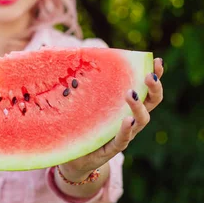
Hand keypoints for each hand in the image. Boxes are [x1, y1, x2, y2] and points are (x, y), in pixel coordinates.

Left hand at [59, 57, 164, 180]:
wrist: (70, 156)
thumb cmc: (78, 122)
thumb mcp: (76, 96)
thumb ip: (68, 74)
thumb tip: (46, 46)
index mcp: (124, 104)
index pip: (146, 87)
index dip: (155, 74)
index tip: (157, 61)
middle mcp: (129, 118)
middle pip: (152, 102)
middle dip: (154, 88)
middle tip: (149, 76)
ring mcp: (123, 134)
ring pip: (142, 120)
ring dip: (139, 106)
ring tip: (130, 94)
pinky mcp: (112, 148)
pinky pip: (123, 139)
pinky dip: (126, 129)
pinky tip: (127, 119)